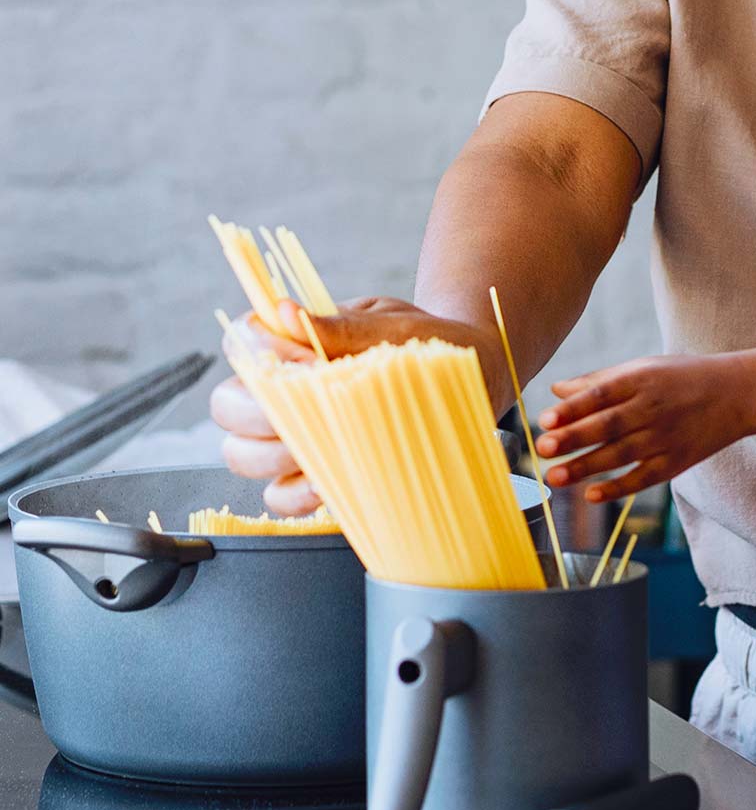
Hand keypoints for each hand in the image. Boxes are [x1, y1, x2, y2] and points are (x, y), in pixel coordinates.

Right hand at [208, 298, 499, 514]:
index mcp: (293, 343)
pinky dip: (295, 495)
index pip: (240, 346)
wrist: (473, 371)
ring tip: (322, 447)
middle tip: (305, 414)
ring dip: (274, 456)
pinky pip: (279, 496)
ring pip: (242, 455)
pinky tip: (326, 485)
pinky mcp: (317, 473)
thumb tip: (286, 313)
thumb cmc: (429, 342)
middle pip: (228, 407)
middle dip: (258, 415)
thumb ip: (343, 326)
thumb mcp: (394, 326)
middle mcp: (283, 391)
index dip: (258, 357)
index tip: (303, 361)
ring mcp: (294, 435)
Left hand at [536, 355, 755, 502]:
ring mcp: (666, 436)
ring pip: (621, 455)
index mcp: (642, 379)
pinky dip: (618, 488)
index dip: (574, 408)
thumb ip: (600, 381)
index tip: (546, 419)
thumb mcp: (645, 367)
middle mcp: (653, 408)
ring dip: (586, 467)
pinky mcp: (677, 461)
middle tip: (543, 448)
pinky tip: (591, 495)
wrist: (739, 393)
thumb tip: (556, 390)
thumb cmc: (683, 377)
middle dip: (574, 437)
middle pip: (609, 425)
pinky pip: (644, 477)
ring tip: (554, 477)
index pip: (602, 394)